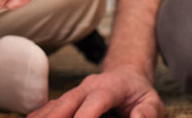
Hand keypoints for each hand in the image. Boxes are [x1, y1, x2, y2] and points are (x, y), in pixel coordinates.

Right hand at [27, 68, 164, 117]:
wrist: (127, 79)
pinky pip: (50, 108)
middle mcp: (89, 87)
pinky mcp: (68, 101)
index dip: (87, 113)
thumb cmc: (140, 96)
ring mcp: (76, 92)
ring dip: (45, 117)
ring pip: (56, 104)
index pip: (98, 99)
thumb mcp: (152, 102)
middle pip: (69, 100)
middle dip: (57, 116)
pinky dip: (39, 115)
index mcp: (111, 86)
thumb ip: (147, 112)